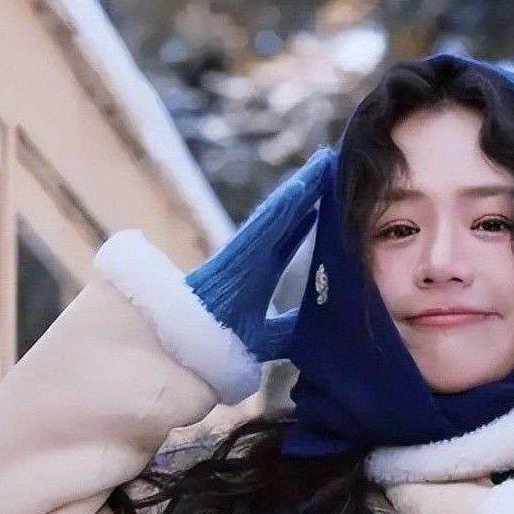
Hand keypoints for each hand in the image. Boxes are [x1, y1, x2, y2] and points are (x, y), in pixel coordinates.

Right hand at [185, 146, 333, 361]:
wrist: (181, 351)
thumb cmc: (216, 347)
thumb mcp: (266, 339)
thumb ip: (288, 329)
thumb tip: (320, 328)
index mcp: (256, 274)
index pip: (287, 239)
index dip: (307, 218)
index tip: (332, 200)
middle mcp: (250, 258)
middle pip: (285, 218)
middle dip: (308, 193)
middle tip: (330, 164)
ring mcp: (241, 254)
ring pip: (276, 214)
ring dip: (301, 188)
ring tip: (324, 162)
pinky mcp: (235, 256)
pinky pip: (263, 226)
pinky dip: (285, 206)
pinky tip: (304, 185)